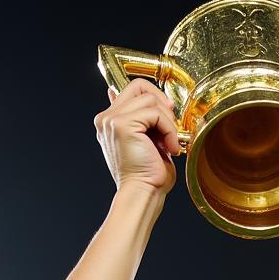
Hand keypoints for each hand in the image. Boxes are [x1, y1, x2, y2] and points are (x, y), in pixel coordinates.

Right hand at [94, 80, 179, 196]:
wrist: (143, 193)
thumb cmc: (148, 175)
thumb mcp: (148, 141)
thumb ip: (145, 120)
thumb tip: (153, 98)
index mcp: (109, 122)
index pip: (131, 90)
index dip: (154, 98)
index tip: (167, 117)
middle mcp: (106, 119)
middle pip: (139, 86)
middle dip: (161, 103)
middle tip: (172, 126)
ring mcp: (112, 120)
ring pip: (150, 100)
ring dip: (168, 122)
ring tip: (170, 144)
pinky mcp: (122, 125)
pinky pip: (155, 113)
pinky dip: (168, 129)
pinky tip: (169, 148)